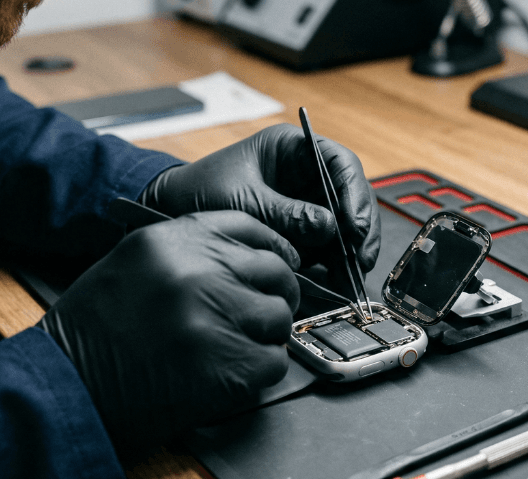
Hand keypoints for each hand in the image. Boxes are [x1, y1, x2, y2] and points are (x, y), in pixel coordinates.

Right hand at [38, 212, 300, 464]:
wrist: (67, 393)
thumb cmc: (92, 335)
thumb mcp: (129, 266)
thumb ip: (185, 254)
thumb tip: (244, 260)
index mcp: (169, 242)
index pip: (248, 228)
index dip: (269, 249)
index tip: (273, 267)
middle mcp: (196, 273)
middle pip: (274, 272)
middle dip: (272, 295)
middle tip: (253, 318)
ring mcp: (215, 320)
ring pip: (279, 318)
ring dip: (263, 337)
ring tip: (229, 350)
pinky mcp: (230, 368)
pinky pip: (273, 362)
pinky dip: (257, 372)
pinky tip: (226, 376)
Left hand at [141, 123, 380, 273]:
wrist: (167, 215)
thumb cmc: (197, 193)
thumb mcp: (243, 202)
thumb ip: (285, 214)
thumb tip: (329, 226)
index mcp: (291, 149)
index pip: (339, 162)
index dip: (353, 192)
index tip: (352, 223)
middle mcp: (304, 175)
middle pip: (350, 196)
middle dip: (359, 228)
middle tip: (360, 257)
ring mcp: (305, 205)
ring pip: (344, 225)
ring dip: (351, 251)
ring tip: (351, 275)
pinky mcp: (300, 234)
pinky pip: (328, 247)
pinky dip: (336, 265)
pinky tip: (338, 280)